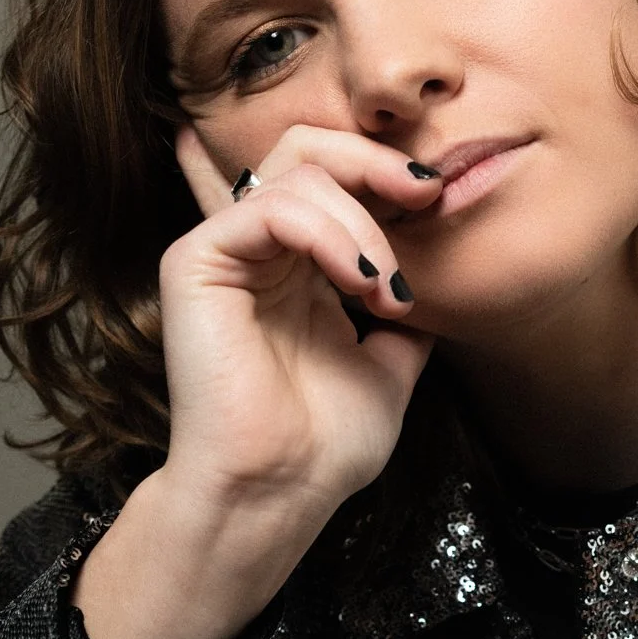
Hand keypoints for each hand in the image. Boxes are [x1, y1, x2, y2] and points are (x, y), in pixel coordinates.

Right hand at [159, 120, 439, 519]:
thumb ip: (405, 310)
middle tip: (426, 196)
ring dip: (363, 222)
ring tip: (386, 291)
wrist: (280, 491)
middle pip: (310, 147)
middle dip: (376, 163)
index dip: (387, 175)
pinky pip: (270, 208)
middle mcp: (258, 249)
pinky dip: (328, 233)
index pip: (335, 177)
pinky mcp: (194, 261)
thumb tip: (443, 276)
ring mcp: (223, 251)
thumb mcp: (391, 364)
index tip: (439, 201)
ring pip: (299, 172)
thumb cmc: (324, 446)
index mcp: (298, 265)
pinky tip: (359, 282)